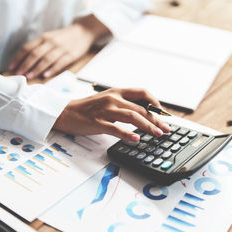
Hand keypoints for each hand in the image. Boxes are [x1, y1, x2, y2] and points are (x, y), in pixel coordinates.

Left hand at [8, 15, 109, 78]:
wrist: (83, 32)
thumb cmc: (64, 37)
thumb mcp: (50, 37)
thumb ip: (39, 46)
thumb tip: (25, 60)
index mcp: (44, 38)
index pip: (28, 48)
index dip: (19, 58)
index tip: (12, 67)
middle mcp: (51, 42)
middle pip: (35, 54)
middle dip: (25, 65)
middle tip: (19, 74)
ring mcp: (61, 48)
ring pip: (46, 59)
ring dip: (36, 68)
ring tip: (29, 76)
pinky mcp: (71, 55)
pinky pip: (60, 63)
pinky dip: (52, 69)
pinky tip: (45, 75)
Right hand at [53, 88, 170, 141]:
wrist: (64, 112)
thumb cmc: (88, 108)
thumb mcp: (108, 101)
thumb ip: (125, 104)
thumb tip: (145, 112)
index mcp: (117, 92)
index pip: (142, 92)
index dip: (156, 102)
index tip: (163, 114)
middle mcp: (113, 98)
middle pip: (141, 107)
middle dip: (156, 119)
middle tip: (166, 129)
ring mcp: (105, 110)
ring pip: (132, 116)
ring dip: (147, 126)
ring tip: (157, 134)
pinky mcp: (97, 122)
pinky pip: (115, 128)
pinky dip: (127, 134)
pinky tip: (136, 139)